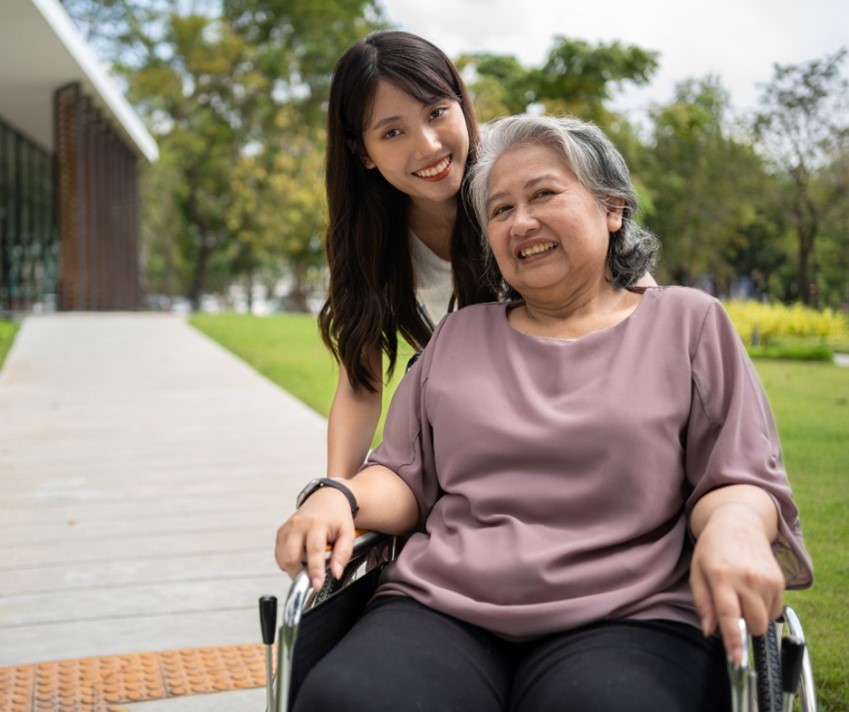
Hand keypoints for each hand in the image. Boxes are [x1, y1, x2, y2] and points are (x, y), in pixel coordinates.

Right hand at [275, 488, 355, 590]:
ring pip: (283, 558)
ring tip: (306, 567)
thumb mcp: (348, 533)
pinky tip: (299, 558)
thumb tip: (336, 572)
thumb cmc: (337, 516)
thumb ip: (343, 553)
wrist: (327, 498)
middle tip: (311, 579)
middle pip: (292, 556)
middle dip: (299, 574)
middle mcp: (299, 525)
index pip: (313, 550)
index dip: (315, 570)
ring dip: (293, 569)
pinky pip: (279, 554)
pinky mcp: (281, 532)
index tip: (316, 585)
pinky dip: (287, 561)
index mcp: (317, 524)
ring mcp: (288, 528)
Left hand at [690, 502, 783, 664]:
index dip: (734, 641)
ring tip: (741, 595)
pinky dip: (765, 609)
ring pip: (766, 620)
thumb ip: (702, 603)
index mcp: (721, 577)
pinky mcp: (779, 580)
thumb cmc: (712, 548)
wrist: (737, 523)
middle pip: (754, 624)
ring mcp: (766, 579)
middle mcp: (746, 578)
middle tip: (733, 609)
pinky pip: (776, 609)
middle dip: (745, 627)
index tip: (737, 658)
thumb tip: (709, 630)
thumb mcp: (697, 571)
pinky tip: (753, 591)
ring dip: (754, 617)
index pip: (729, 616)